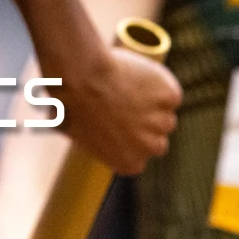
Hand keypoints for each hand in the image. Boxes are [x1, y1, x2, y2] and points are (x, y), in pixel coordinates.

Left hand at [56, 47, 180, 174]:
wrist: (80, 77)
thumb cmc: (68, 102)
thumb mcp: (70, 129)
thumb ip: (80, 135)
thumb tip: (67, 130)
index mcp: (129, 164)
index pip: (141, 153)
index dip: (131, 135)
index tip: (119, 120)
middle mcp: (151, 149)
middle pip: (159, 137)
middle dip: (148, 123)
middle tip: (127, 101)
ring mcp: (163, 122)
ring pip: (166, 112)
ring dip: (154, 102)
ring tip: (129, 85)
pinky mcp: (170, 97)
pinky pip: (170, 91)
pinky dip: (160, 83)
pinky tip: (139, 74)